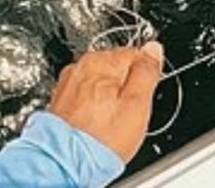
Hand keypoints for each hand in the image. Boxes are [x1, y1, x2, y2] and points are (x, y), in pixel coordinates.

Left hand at [49, 42, 163, 162]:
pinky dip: (92, 108)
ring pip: (101, 83)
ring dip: (108, 99)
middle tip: (126, 114)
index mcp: (102, 61)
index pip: (137, 55)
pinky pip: (86, 97)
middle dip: (125, 89)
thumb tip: (153, 48)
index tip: (142, 97)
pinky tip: (95, 125)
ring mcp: (69, 83)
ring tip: (108, 123)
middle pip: (117, 69)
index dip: (145, 78)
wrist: (66, 165)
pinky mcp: (61, 100)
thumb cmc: (101, 140)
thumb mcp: (136, 104)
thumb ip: (146, 72)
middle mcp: (81, 66)